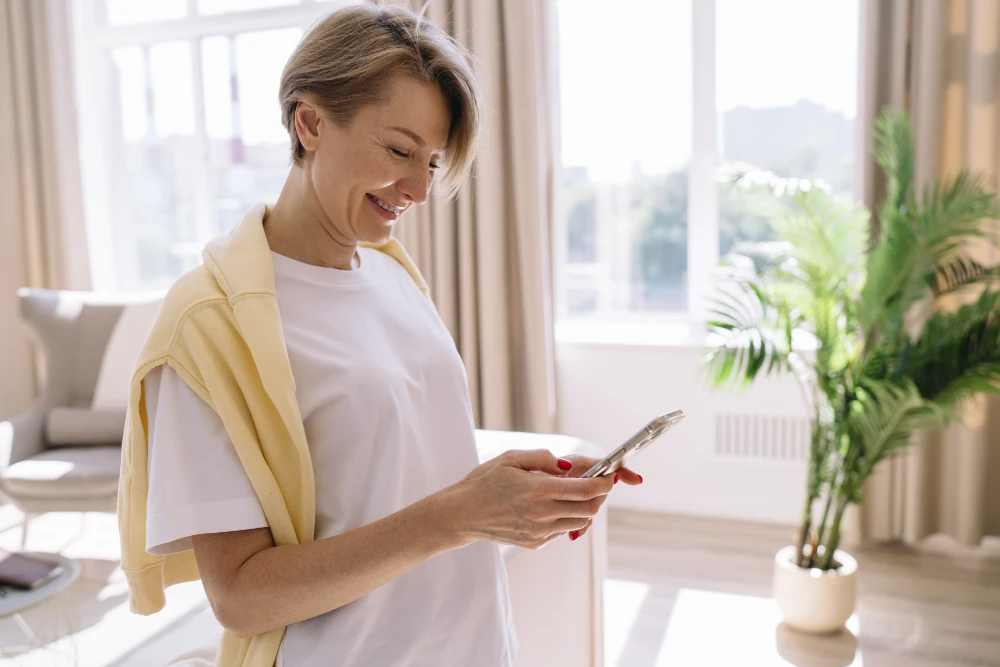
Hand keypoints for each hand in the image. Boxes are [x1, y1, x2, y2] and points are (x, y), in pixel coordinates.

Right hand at [446, 449, 614, 549]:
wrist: (462, 513)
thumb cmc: (485, 481)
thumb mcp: (511, 458)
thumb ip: (543, 458)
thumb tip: (570, 466)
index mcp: (538, 489)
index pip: (586, 489)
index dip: (604, 482)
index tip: (610, 476)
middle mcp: (542, 513)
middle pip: (589, 509)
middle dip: (599, 496)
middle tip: (596, 484)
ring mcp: (539, 531)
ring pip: (579, 522)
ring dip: (584, 507)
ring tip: (574, 493)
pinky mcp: (535, 542)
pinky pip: (562, 530)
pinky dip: (567, 518)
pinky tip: (554, 506)